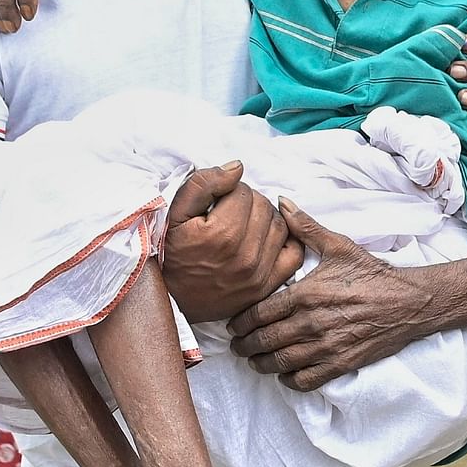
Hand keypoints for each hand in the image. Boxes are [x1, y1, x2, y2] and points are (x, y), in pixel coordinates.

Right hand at [161, 163, 304, 322]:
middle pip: (263, 206)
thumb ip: (203, 184)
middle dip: (247, 203)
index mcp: (222, 233)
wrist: (173, 298)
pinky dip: (287, 240)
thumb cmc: (172, 254)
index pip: (243, 191)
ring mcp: (259, 273)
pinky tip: (268, 238)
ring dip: (266, 218)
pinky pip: (294, 254)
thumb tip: (237, 168)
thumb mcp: (175, 214)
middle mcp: (245, 255)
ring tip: (245, 223)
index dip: (229, 191)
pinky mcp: (266, 286)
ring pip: (280, 225)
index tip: (217, 203)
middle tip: (229, 212)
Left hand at [228, 200, 429, 391]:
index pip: (260, 313)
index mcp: (307, 294)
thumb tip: (282, 202)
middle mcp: (312, 322)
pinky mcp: (341, 364)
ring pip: (280, 363)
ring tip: (254, 361)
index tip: (232, 326)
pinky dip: (289, 380)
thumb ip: (305, 227)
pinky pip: (305, 380)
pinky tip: (284, 374)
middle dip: (244, 346)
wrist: (409, 302)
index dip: (240, 322)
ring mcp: (326, 346)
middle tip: (236, 346)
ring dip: (261, 364)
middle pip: (265, 340)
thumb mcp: (338, 246)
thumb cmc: (372, 274)